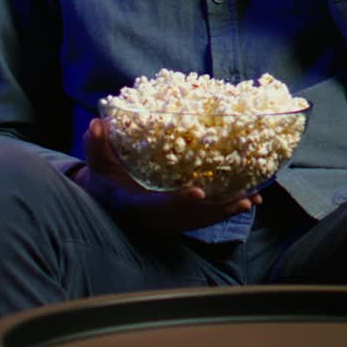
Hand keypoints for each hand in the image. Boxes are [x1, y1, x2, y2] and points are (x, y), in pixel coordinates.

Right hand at [74, 119, 261, 232]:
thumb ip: (95, 145)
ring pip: (199, 221)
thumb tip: (96, 124)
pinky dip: (223, 212)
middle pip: (188, 218)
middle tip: (242, 199)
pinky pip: (202, 219)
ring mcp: (166, 222)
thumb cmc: (103, 176)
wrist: (104, 200)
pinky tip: (246, 202)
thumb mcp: (96, 161)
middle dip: (215, 210)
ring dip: (225, 212)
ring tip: (251, 200)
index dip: (177, 201)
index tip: (198, 193)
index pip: (157, 206)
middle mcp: (153, 219)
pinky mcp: (176, 220)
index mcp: (133, 204)